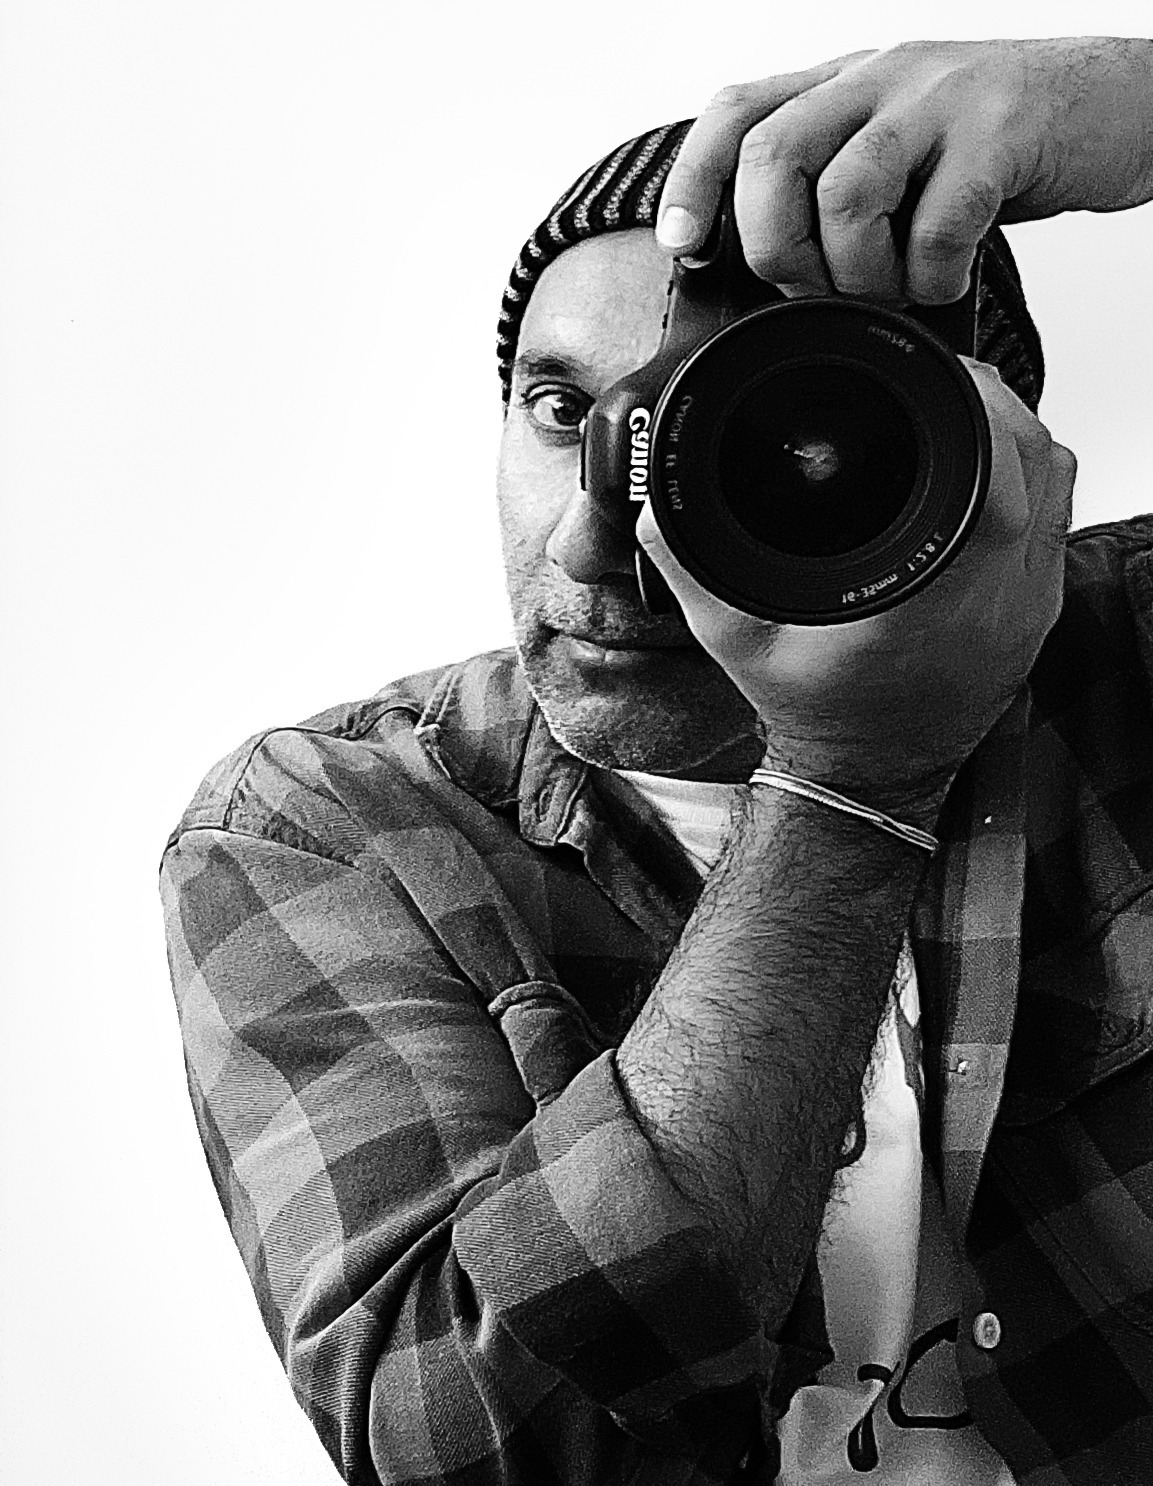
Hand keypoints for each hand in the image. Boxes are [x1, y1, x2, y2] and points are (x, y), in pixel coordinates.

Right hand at [635, 362, 1075, 823]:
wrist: (869, 775)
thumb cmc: (815, 712)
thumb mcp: (734, 642)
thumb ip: (694, 570)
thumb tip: (659, 509)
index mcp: (931, 597)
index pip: (995, 472)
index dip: (974, 404)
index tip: (936, 370)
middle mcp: (998, 597)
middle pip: (1037, 460)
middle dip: (991, 402)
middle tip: (939, 380)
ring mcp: (1030, 605)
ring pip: (1059, 480)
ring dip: (1016, 433)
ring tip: (958, 414)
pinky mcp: (1039, 610)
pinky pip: (1059, 515)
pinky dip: (1029, 475)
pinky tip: (981, 471)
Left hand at [656, 38, 1152, 302]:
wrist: (1112, 105)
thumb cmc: (994, 145)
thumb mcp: (898, 154)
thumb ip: (834, 191)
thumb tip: (773, 282)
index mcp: (844, 84)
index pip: (738, 112)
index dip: (694, 180)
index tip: (681, 244)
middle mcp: (881, 79)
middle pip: (774, 156)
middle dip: (777, 248)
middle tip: (816, 286)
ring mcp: (940, 100)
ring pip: (847, 195)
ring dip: (858, 273)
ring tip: (893, 288)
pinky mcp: (1000, 135)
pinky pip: (937, 225)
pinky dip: (933, 277)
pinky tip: (947, 279)